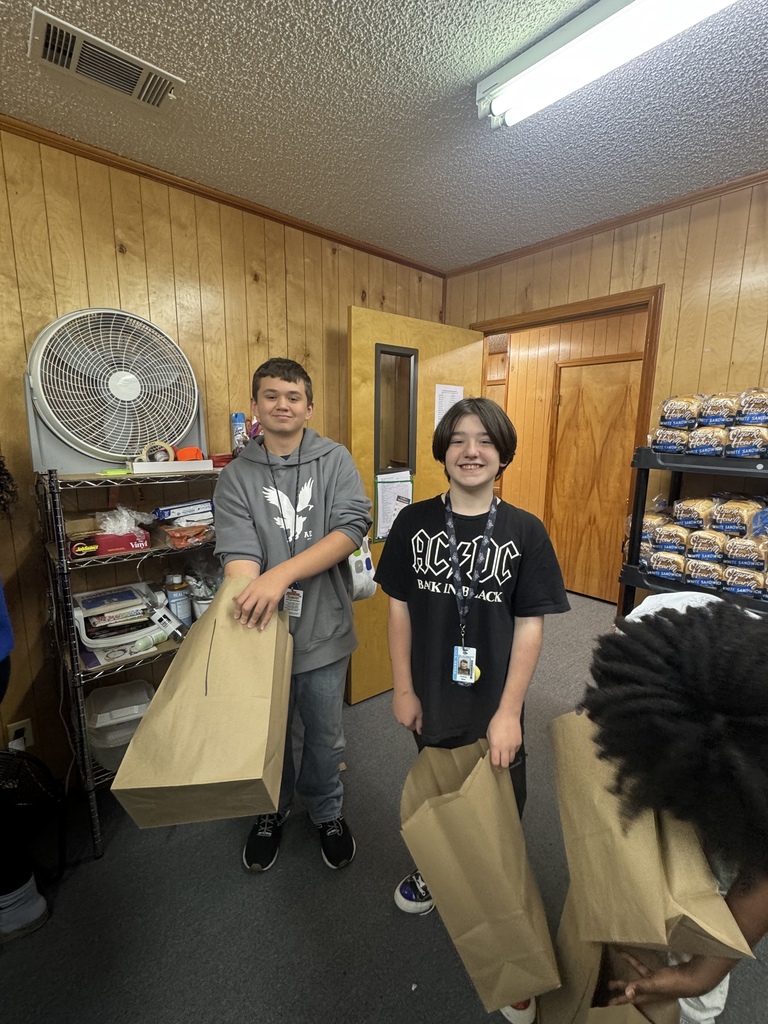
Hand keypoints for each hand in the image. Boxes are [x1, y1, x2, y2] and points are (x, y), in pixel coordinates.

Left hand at [232, 569, 290, 629]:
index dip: (237, 610)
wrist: (281, 574)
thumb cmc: (267, 578)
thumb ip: (246, 592)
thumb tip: (235, 599)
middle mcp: (256, 593)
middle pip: (247, 607)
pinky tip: (262, 627)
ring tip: (250, 626)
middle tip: (242, 622)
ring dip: (252, 620)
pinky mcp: (274, 600)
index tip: (236, 616)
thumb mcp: (254, 583)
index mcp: (250, 588)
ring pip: (257, 612)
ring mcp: (265, 597)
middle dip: (244, 616)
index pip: (240, 600)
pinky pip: (268, 613)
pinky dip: (265, 621)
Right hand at [392, 690, 422, 732]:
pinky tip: (404, 705)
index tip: (417, 716)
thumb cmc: (413, 702)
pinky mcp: (393, 710)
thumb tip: (419, 732)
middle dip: (410, 719)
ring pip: (402, 718)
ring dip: (405, 715)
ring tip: (408, 707)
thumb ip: (419, 724)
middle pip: (406, 723)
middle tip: (413, 711)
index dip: (416, 722)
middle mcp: (400, 721)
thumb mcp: (419, 713)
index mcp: (407, 723)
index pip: (412, 728)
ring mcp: (395, 716)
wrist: (403, 692)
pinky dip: (401, 711)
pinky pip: (398, 713)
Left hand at [486, 707, 521, 768]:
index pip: (496, 762)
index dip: (495, 765)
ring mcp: (513, 746)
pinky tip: (509, 746)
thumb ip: (491, 744)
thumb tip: (492, 751)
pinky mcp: (519, 743)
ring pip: (511, 759)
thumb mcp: (489, 733)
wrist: (508, 715)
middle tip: (500, 762)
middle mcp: (505, 748)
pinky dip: (513, 751)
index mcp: (495, 745)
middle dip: (502, 765)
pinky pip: (516, 751)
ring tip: (505, 754)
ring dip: (508, 758)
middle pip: (505, 764)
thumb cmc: (497, 722)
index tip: (494, 765)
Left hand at [608, 951, 734, 1004]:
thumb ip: (641, 987)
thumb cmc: (673, 983)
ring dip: (629, 969)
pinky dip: (638, 961)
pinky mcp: (660, 974)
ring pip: (638, 976)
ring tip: (619, 957)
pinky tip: (632, 952)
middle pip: (632, 989)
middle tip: (608, 984)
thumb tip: (627, 992)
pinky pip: (646, 967)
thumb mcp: (655, 984)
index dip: (619, 1001)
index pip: (630, 999)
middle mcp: (650, 990)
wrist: (692, 977)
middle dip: (620, 986)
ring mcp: (655, 982)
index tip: (607, 1003)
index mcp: (647, 995)